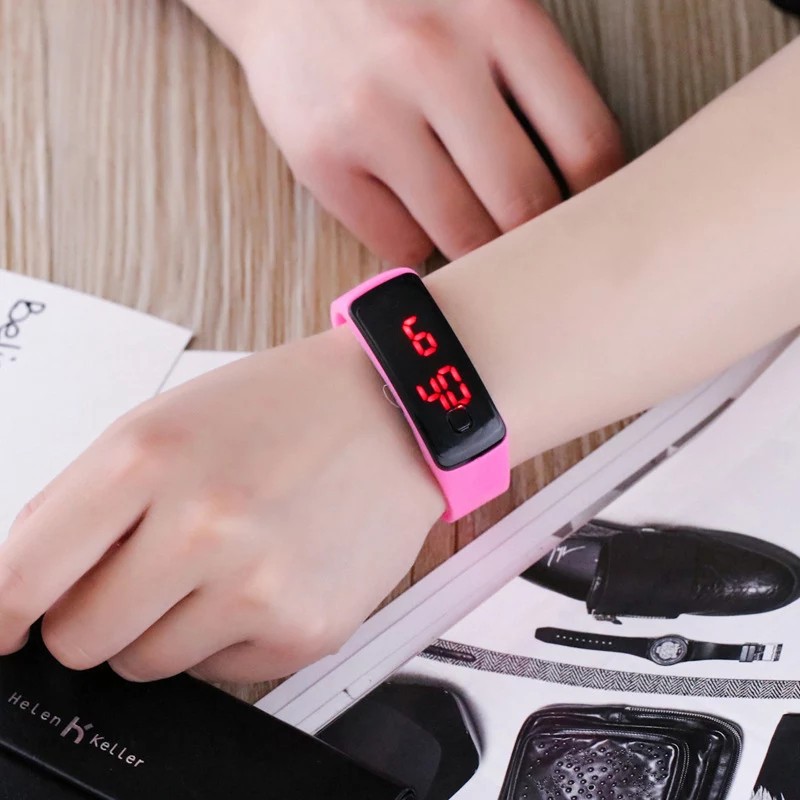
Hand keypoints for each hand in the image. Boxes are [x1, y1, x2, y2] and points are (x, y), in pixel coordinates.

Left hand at [1, 329, 442, 681]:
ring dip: (166, 625)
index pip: (23, 578)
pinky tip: (265, 576)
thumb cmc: (284, 407)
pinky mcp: (304, 629)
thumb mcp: (165, 421)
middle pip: (80, 639)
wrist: (392, 409)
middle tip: (148, 568)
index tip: (8, 626)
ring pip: (146, 664)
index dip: (3, 615)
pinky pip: (219, 673)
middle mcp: (202, 526)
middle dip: (97, 613)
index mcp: (148, 459)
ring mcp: (257, 585)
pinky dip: (227, 636)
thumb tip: (29, 585)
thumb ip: (83, 503)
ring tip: (221, 563)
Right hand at [218, 0, 623, 262]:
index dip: (598, 198)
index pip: (584, 140)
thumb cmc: (398, 6)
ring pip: (460, 236)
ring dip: (475, 247)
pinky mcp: (321, 161)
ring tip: (470, 225)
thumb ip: (532, 76)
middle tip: (527, 236)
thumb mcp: (482, 4)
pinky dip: (416, 245)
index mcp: (497, 14)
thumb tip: (580, 184)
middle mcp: (434, 63)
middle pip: (523, 203)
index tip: (587, 215)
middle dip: (533, 236)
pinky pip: (398, 246)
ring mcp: (371, 116)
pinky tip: (413, 214)